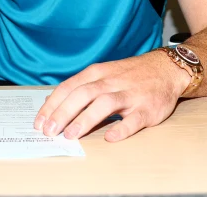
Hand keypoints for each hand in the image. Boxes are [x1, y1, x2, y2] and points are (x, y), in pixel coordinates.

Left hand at [33, 50, 189, 142]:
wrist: (166, 68)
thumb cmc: (130, 75)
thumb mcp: (104, 73)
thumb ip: (82, 87)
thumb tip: (55, 104)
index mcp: (98, 73)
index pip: (69, 87)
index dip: (52, 105)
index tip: (40, 121)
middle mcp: (111, 82)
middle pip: (82, 94)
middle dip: (63, 113)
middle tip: (50, 131)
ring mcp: (130, 95)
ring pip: (104, 104)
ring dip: (85, 119)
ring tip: (71, 135)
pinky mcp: (147, 108)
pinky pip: (133, 119)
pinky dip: (121, 128)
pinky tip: (109, 138)